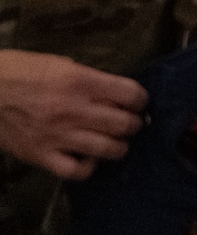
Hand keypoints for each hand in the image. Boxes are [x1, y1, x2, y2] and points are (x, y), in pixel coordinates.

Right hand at [0, 50, 147, 180]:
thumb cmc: (17, 71)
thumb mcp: (58, 63)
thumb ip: (88, 79)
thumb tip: (113, 93)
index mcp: (79, 81)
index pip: (130, 94)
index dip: (139, 99)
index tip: (138, 102)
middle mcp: (72, 109)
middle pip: (123, 124)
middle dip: (133, 124)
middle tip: (130, 123)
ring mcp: (56, 135)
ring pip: (107, 149)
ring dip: (118, 146)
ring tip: (116, 142)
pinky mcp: (39, 155)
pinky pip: (75, 171)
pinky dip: (88, 167)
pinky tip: (88, 158)